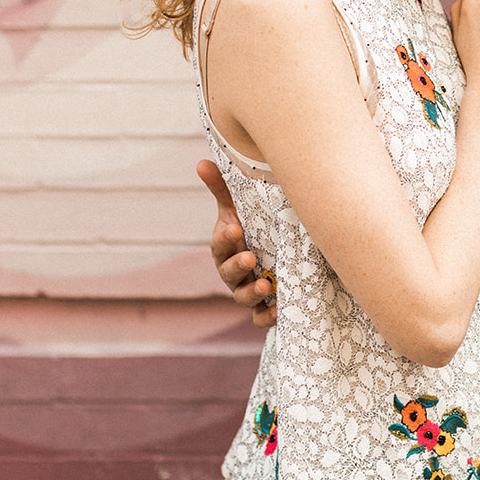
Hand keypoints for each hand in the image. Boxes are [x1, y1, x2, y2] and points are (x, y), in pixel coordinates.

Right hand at [197, 159, 275, 327]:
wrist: (277, 252)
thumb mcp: (238, 208)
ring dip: (252, 294)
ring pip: (243, 298)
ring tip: (266, 287)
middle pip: (229, 274)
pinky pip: (260, 318)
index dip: (225, 239)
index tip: (235, 228)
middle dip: (237, 267)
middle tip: (250, 257)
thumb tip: (201, 162)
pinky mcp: (264, 306)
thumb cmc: (251, 227)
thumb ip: (221, 188)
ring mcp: (248, 290)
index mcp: (227, 248)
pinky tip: (278, 311)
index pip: (220, 245)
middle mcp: (234, 271)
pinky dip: (267, 317)